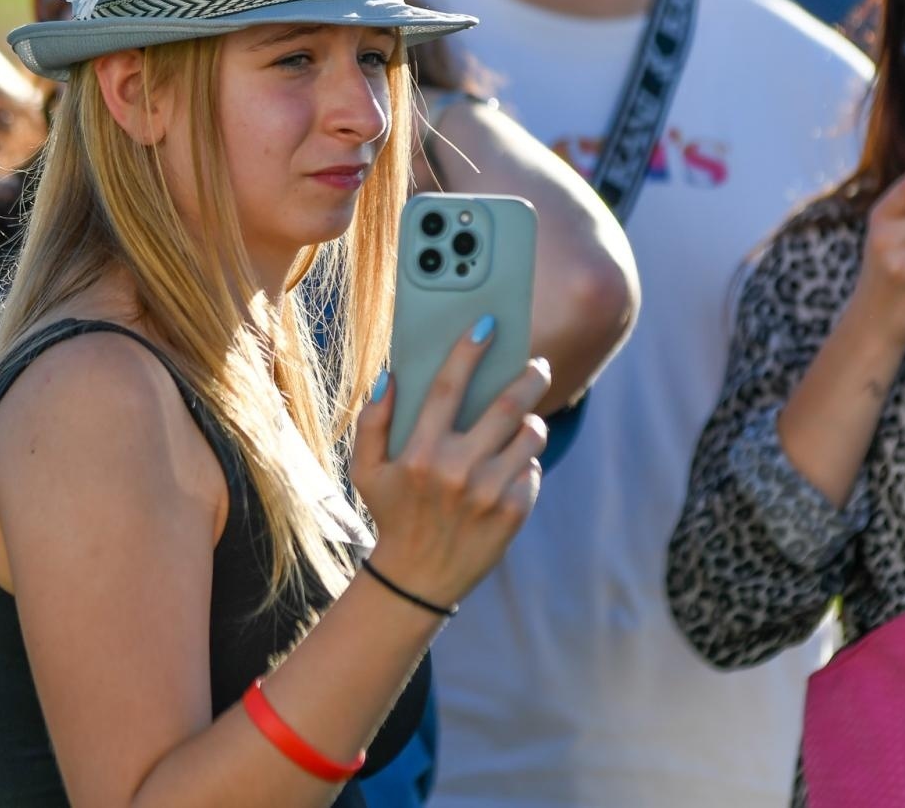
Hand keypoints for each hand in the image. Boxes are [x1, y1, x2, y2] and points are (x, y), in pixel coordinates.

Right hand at [350, 321, 547, 609]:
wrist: (418, 579)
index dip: (468, 351)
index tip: (487, 325)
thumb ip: (373, 421)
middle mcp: (457, 470)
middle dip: (528, 376)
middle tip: (536, 364)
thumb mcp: (367, 470)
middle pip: (508, 405)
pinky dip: (524, 461)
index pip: (447, 388)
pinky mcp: (514, 512)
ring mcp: (489, 492)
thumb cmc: (392, 513)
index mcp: (420, 453)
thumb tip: (389, 376)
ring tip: (524, 419)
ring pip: (531, 434)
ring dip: (532, 419)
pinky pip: (532, 468)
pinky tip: (509, 467)